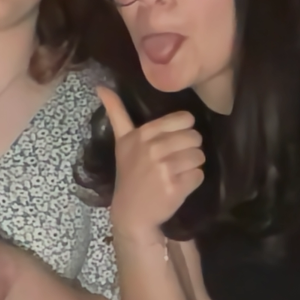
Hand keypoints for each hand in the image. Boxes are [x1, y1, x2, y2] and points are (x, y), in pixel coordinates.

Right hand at [95, 86, 204, 238]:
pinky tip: (177, 186)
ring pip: (199, 156)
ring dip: (192, 166)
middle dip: (188, 150)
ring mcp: (163, 168)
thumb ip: (115, 112)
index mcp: (142, 134)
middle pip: (194, 137)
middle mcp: (152, 148)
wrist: (131, 213)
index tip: (171, 143)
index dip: (183, 131)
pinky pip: (199, 175)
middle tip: (174, 162)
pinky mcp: (175, 187)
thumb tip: (100, 85)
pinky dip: (193, 182)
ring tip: (176, 174)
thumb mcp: (121, 141)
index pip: (184, 119)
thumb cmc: (130, 174)